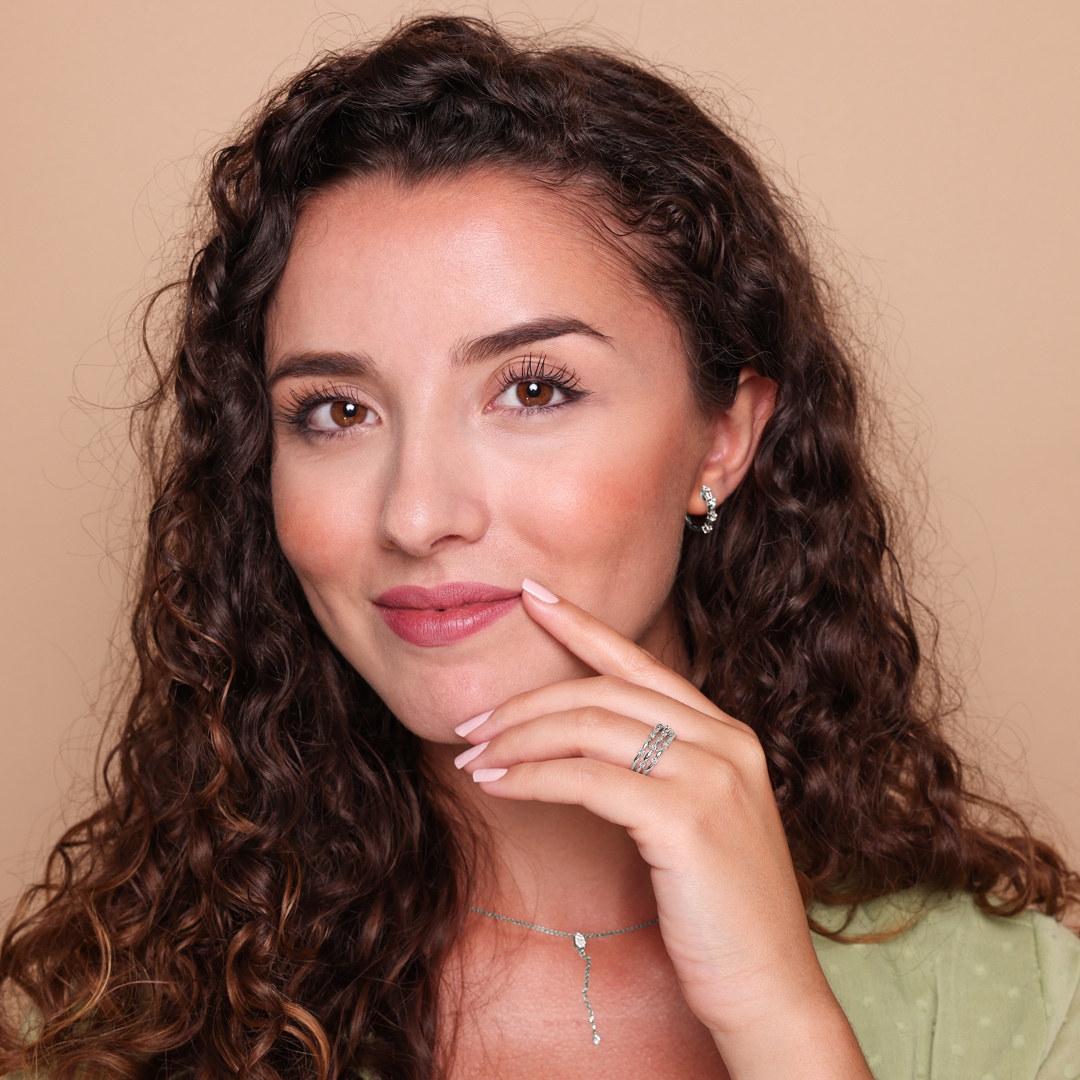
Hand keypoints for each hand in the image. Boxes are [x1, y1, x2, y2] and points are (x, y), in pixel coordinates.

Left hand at [454, 579, 870, 1078]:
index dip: (583, 624)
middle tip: (473, 723)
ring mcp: (711, 776)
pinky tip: (498, 784)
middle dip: (528, 701)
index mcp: (728, 734)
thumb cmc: (721, 911)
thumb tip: (580, 742)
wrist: (771, 989)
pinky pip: (587, 779)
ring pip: (591, 727)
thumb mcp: (698, 820)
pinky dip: (532, 776)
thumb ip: (661, 769)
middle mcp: (725, 741)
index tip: (533, 597)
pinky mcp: (686, 820)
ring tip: (473, 756)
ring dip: (519, 738)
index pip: (642, 663)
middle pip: (604, 692)